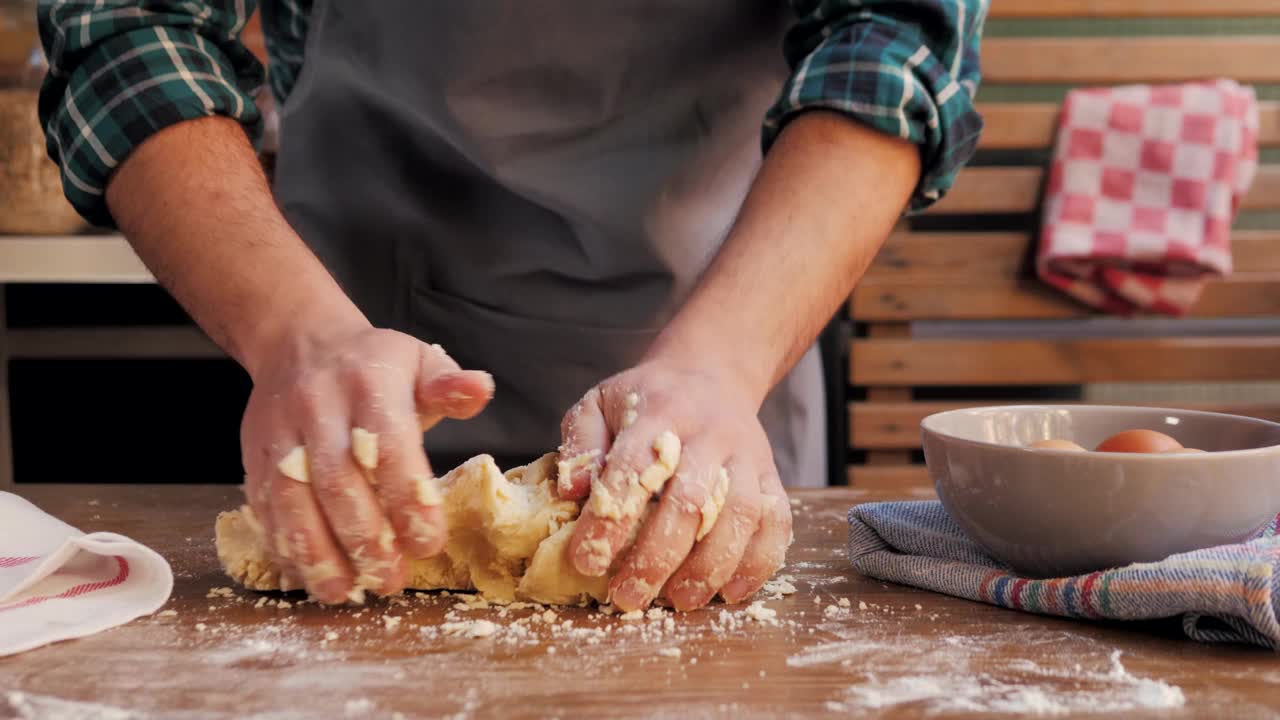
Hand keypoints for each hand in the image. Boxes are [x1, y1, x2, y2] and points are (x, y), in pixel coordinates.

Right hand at [239, 324, 492, 603]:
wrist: (298, 343)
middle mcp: (318, 407)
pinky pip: (263, 507)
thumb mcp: (419, 361)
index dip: (407, 496)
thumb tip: (480, 390)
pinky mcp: (253, 457)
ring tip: (343, 591)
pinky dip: (284, 546)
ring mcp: (279, 433)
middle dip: (363, 538)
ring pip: (291, 499)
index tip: (429, 543)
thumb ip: (449, 386)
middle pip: (336, 480)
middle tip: (390, 580)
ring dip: (316, 552)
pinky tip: (307, 577)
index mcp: (368, 382)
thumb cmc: (373, 366)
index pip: (387, 444)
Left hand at [558, 362, 792, 611]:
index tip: (586, 561)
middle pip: (690, 501)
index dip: (610, 521)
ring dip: (710, 567)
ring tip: (680, 601)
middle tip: (629, 597)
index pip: (634, 471)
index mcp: (658, 413)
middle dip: (657, 557)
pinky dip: (759, 562)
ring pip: (739, 515)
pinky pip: (777, 522)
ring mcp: (747, 455)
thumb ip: (582, 443)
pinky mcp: (771, 475)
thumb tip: (572, 491)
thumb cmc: (647, 399)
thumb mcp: (600, 403)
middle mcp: (709, 433)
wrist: (712, 372)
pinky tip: (731, 593)